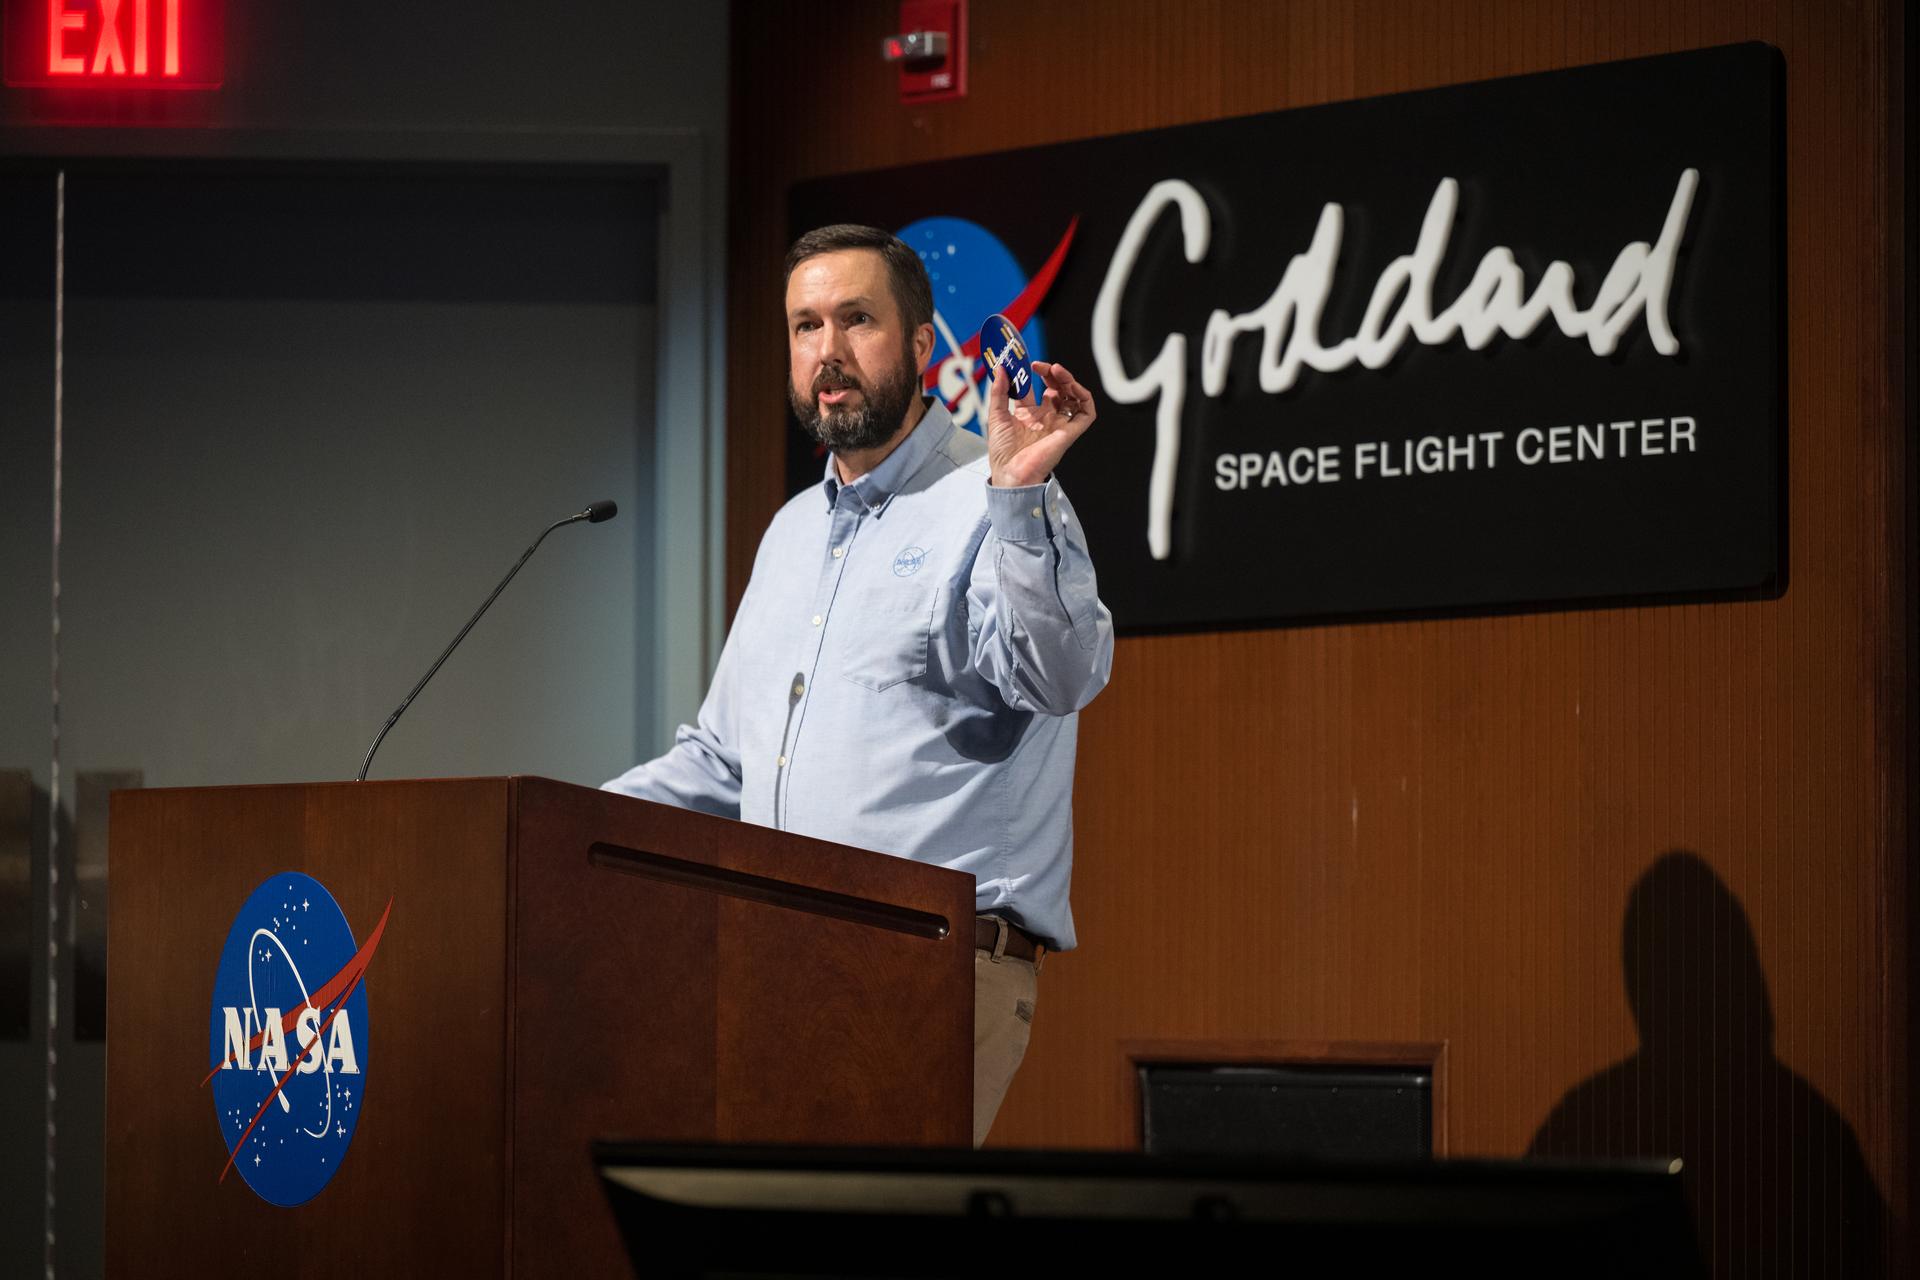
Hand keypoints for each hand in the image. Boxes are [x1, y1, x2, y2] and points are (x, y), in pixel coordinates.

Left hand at [985, 360, 1097, 488]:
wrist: (1011, 473)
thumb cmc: (1003, 452)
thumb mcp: (996, 415)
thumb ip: (999, 391)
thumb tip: (1001, 368)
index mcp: (1030, 414)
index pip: (1037, 388)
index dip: (1035, 374)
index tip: (1027, 363)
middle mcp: (1046, 417)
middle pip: (1057, 389)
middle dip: (1052, 374)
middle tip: (1041, 366)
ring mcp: (1059, 424)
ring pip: (1073, 397)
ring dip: (1068, 380)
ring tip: (1057, 370)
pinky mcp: (1070, 432)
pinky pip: (1086, 413)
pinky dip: (1084, 397)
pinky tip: (1073, 387)